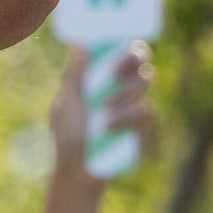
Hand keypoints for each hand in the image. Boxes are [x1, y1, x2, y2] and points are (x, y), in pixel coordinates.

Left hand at [52, 43, 154, 168]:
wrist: (79, 171)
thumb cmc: (67, 136)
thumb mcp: (67, 102)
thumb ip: (75, 74)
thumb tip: (81, 42)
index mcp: (99, 79)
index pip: (119, 52)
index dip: (124, 43)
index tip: (120, 41)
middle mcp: (119, 88)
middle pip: (140, 61)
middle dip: (131, 59)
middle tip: (115, 69)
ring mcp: (133, 106)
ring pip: (144, 81)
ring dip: (123, 91)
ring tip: (103, 109)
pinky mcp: (143, 126)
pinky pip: (145, 109)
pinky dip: (126, 116)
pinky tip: (109, 127)